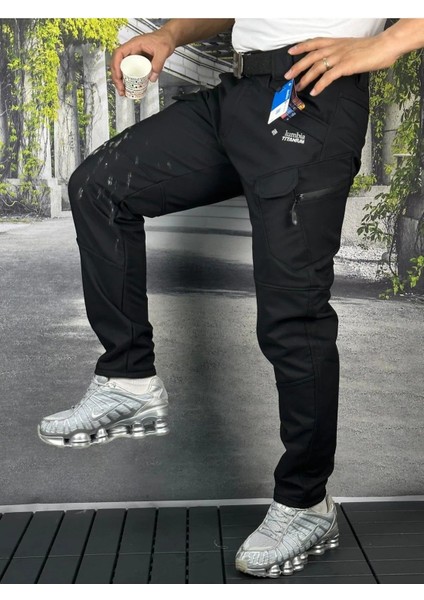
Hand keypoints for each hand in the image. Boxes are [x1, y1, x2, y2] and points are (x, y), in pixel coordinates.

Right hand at [110, 29, 175, 95]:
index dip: (116, 65)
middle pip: (118, 63)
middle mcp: (131, 50)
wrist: (168, 39)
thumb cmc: (164, 40)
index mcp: (134, 44)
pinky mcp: (138, 62)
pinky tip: (129, 87)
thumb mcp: (163, 51)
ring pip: (122, 68)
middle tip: (121, 89)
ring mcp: (134, 56)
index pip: (119, 53)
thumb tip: (151, 78)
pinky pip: (130, 70)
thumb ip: (158, 64)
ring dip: (121, 80)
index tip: (119, 77)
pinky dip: (128, 79)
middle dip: (117, 77)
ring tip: (123, 91)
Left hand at [284, 36, 398, 95]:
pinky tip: (314, 91)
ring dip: (306, 78)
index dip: (302, 46)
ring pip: (317, 67)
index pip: (315, 42)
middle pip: (311, 56)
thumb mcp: (353, 48)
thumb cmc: (372, 48)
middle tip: (288, 75)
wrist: (385, 46)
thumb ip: (342, 53)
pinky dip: (320, 85)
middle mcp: (335, 48)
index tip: (291, 51)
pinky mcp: (345, 66)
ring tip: (298, 86)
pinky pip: (328, 77)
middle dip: (298, 66)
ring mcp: (340, 56)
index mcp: (337, 42)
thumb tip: (336, 63)